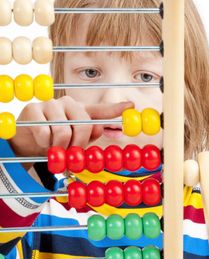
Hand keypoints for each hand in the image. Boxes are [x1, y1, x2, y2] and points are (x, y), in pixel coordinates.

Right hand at [8, 96, 133, 169]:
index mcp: (80, 111)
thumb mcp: (73, 141)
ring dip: (59, 147)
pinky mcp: (33, 110)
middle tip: (70, 154)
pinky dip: (44, 144)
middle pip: (83, 125)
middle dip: (78, 145)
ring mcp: (51, 104)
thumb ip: (88, 136)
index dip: (116, 109)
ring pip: (64, 132)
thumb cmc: (54, 139)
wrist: (26, 139)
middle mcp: (68, 103)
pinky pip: (45, 133)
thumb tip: (100, 129)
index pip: (100, 110)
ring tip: (54, 148)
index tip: (131, 105)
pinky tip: (41, 141)